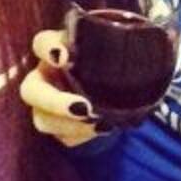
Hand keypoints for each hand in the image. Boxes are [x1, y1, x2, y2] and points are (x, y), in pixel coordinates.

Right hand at [20, 30, 111, 146]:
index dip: (47, 49)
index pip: (41, 43)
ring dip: (70, 125)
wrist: (113, 86)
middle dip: (54, 102)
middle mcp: (43, 77)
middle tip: (83, 107)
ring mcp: (45, 105)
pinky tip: (102, 128)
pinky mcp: (57, 127)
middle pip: (30, 91)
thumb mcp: (112, 46)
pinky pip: (63, 137)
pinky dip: (82, 135)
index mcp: (55, 50)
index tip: (62, 57)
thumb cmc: (107, 59)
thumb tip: (150, 45)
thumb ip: (118, 44)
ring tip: (99, 122)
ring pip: (43, 120)